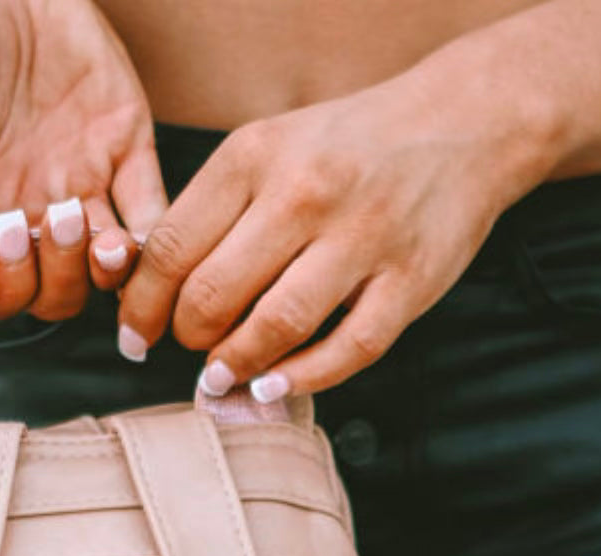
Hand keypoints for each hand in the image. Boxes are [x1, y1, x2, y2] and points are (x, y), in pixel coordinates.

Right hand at [0, 0, 166, 319]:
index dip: (2, 284)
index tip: (1, 239)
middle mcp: (32, 216)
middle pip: (54, 293)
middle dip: (55, 273)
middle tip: (51, 216)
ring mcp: (84, 190)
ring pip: (102, 269)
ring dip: (103, 267)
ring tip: (95, 229)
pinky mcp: (127, 155)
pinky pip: (150, 215)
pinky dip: (151, 236)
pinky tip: (138, 229)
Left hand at [116, 54, 544, 397]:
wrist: (463, 121)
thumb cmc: (346, 148)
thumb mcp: (268, 150)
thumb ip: (213, 212)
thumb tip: (150, 294)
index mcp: (256, 155)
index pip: (171, 248)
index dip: (142, 307)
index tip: (136, 337)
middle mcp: (306, 192)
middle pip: (214, 293)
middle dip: (188, 338)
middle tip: (190, 349)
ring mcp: (363, 237)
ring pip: (276, 325)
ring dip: (236, 365)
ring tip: (220, 378)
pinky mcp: (411, 280)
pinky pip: (348, 348)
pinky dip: (302, 378)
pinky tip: (271, 388)